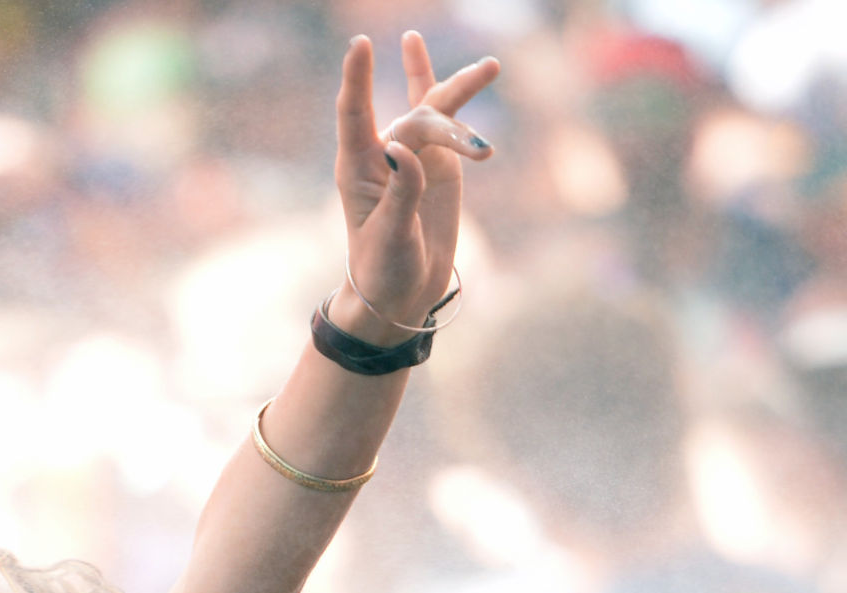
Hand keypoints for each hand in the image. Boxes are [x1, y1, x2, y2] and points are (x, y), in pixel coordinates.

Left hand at [331, 33, 498, 343]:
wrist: (400, 294)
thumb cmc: (383, 269)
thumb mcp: (390, 235)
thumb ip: (401, 190)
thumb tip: (402, 146)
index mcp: (358, 168)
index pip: (354, 113)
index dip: (357, 78)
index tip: (361, 44)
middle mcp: (382, 154)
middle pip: (413, 115)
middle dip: (445, 118)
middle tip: (480, 130)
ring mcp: (411, 156)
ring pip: (435, 113)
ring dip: (461, 89)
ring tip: (492, 67)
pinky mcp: (438, 166)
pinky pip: (447, 123)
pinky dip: (459, 98)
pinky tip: (475, 71)